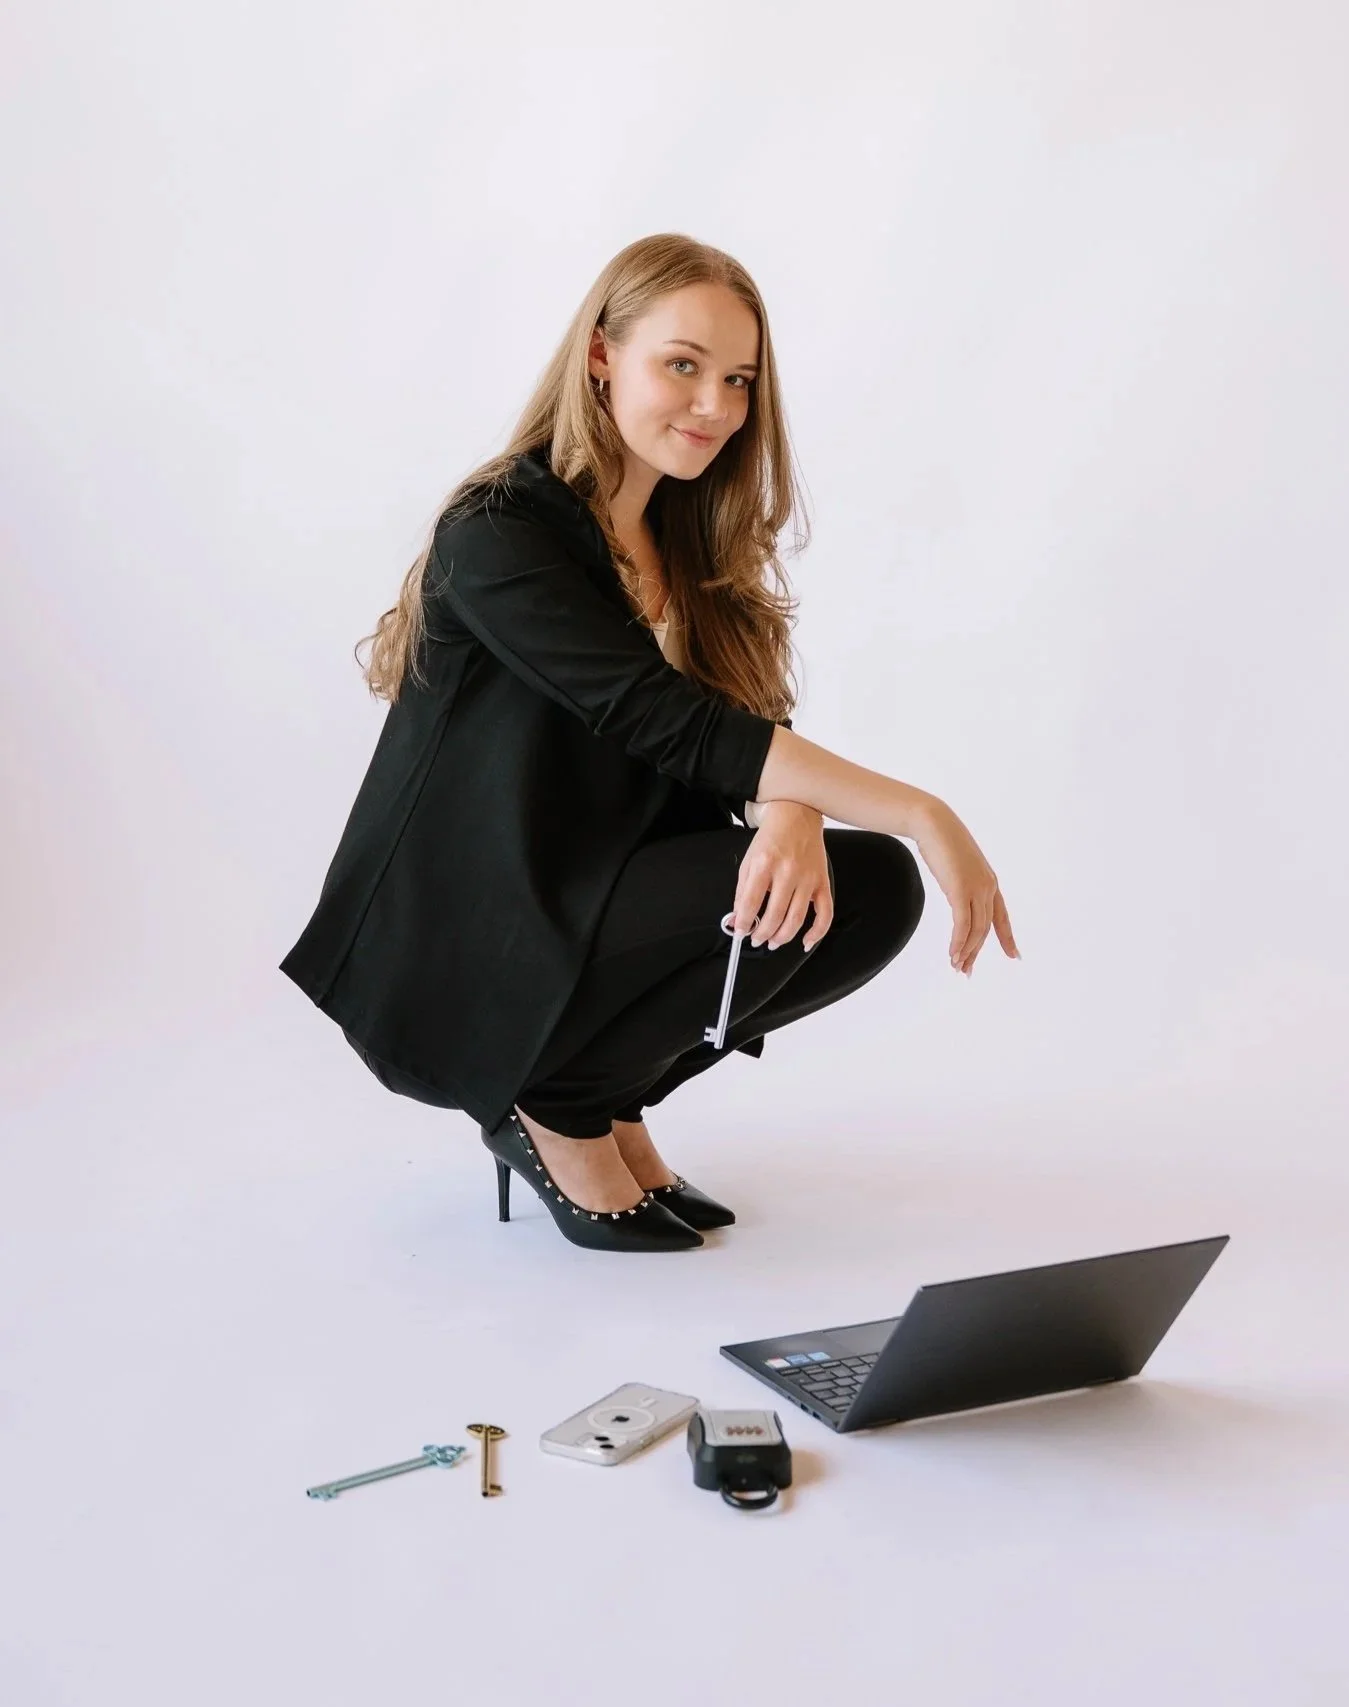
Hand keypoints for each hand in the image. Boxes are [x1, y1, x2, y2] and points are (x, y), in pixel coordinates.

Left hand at [732, 802, 832, 950]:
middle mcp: (787, 872)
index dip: (744, 923)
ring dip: (783, 937)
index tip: (740, 932)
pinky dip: (817, 932)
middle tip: (756, 940)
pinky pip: (825, 913)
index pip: (751, 903)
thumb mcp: (748, 861)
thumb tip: (737, 919)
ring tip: (772, 942)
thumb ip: (742, 892)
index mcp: (764, 864)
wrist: (796, 815)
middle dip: (762, 934)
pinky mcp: (822, 881)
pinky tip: (806, 942)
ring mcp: (808, 878)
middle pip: (774, 915)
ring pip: (797, 918)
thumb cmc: (771, 839)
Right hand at [913, 799, 1019, 975]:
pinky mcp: (960, 890)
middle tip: (966, 971)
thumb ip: (961, 880)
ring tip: (957, 967)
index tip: (1015, 955)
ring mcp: (976, 888)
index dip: (1008, 938)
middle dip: (976, 952)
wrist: (933, 823)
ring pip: (976, 930)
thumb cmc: (941, 841)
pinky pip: (962, 924)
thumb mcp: (956, 865)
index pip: (1002, 917)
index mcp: (990, 882)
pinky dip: (958, 942)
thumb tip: (957, 890)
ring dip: (965, 951)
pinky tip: (953, 954)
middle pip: (985, 929)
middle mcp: (988, 887)